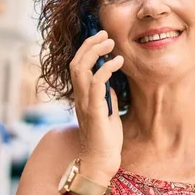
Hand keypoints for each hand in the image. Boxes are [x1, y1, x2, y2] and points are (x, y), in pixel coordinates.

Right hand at [69, 29, 123, 183]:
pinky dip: (105, 70)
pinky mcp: (94, 111)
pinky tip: (118, 62)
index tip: (102, 38)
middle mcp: (80, 97)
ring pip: (81, 70)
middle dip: (89, 45)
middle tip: (105, 34)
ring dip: (96, 52)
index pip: (78, 66)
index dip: (87, 49)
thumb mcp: (107, 111)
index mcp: (82, 96)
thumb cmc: (105, 138)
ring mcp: (85, 104)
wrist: (101, 161)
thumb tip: (110, 82)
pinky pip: (95, 85)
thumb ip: (105, 96)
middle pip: (76, 63)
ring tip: (111, 43)